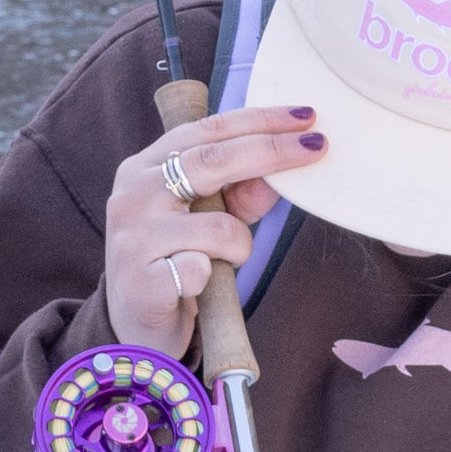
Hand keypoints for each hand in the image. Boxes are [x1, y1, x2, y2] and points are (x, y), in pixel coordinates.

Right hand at [104, 105, 326, 355]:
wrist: (135, 335)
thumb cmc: (177, 265)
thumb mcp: (210, 223)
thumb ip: (241, 196)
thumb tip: (279, 174)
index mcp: (146, 168)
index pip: (208, 130)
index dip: (260, 120)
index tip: (306, 116)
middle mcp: (133, 193)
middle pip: (214, 159)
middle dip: (273, 151)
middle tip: (317, 148)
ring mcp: (133, 237)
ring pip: (220, 226)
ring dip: (239, 247)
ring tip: (220, 263)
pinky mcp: (142, 280)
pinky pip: (203, 270)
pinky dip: (211, 279)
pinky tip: (192, 287)